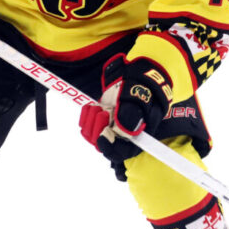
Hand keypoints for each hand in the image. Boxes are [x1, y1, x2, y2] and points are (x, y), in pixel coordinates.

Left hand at [79, 55, 172, 177]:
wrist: (137, 76)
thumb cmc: (143, 89)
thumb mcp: (141, 99)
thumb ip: (132, 114)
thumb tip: (122, 130)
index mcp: (135, 137)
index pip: (119, 153)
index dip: (109, 149)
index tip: (101, 137)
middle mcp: (120, 136)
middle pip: (101, 143)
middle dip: (98, 127)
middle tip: (105, 112)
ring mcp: (108, 127)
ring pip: (90, 134)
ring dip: (92, 120)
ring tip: (102, 107)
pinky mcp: (98, 119)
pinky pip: (84, 124)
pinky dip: (86, 115)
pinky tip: (94, 106)